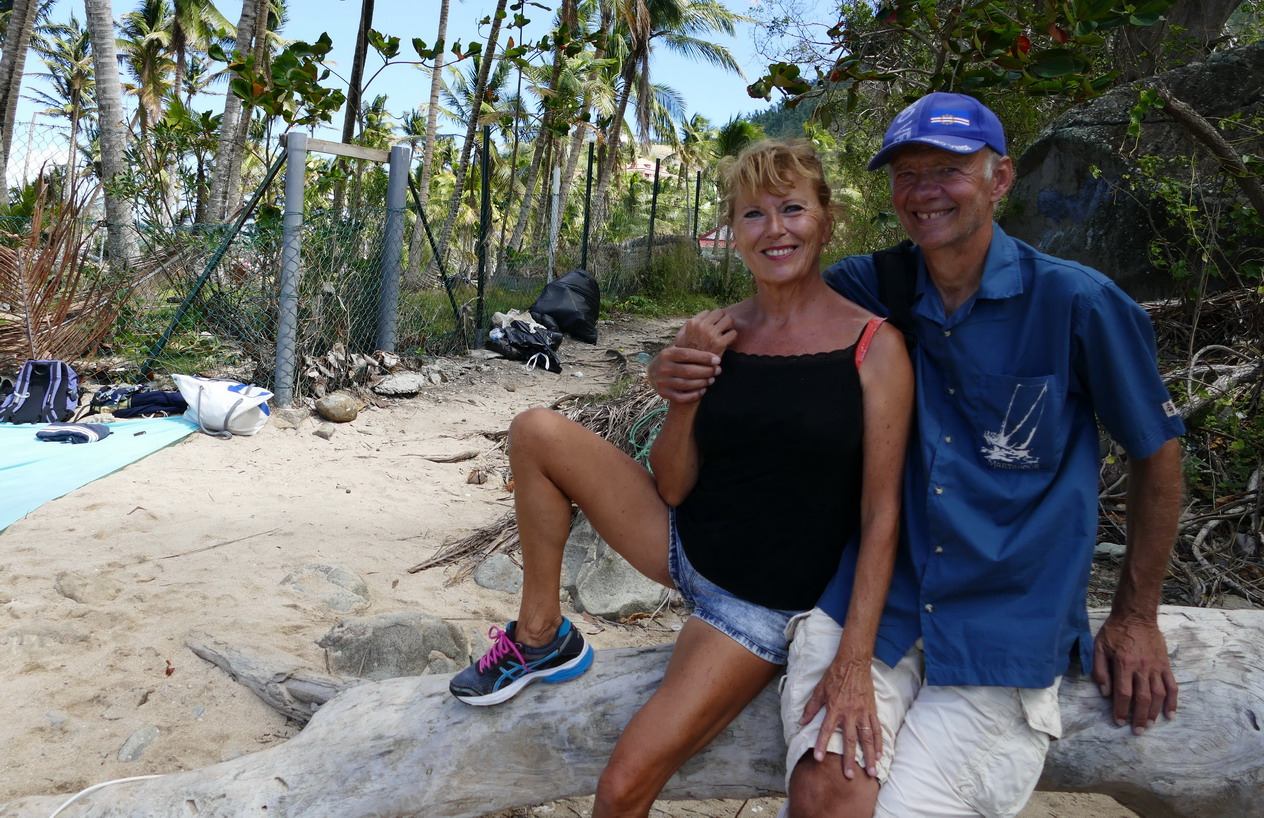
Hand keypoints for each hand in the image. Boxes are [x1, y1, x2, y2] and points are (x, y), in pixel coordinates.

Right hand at [646, 311, 735, 402]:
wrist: (653, 373)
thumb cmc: (672, 359)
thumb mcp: (675, 348)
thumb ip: (688, 343)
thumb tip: (708, 329)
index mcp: (667, 354)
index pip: (687, 354)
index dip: (703, 357)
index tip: (717, 359)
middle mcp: (663, 368)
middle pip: (689, 371)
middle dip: (706, 371)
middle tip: (718, 370)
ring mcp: (662, 382)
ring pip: (687, 384)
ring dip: (703, 383)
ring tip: (712, 379)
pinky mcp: (664, 394)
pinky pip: (682, 397)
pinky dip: (694, 395)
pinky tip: (703, 390)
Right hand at [674, 309, 735, 355]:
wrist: (690, 368)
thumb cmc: (686, 352)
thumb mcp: (680, 337)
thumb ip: (687, 326)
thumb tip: (694, 319)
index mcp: (692, 323)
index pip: (708, 312)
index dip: (712, 318)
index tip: (713, 325)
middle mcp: (702, 326)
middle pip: (720, 312)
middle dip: (722, 319)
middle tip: (723, 327)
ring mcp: (711, 334)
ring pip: (729, 319)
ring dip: (729, 326)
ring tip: (726, 333)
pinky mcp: (719, 343)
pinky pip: (733, 333)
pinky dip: (732, 336)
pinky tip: (728, 341)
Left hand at [798, 656, 881, 779]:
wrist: (853, 663)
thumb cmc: (834, 676)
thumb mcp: (819, 690)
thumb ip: (811, 708)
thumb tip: (800, 722)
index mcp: (834, 708)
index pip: (826, 730)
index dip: (822, 744)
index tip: (819, 759)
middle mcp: (849, 713)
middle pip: (849, 740)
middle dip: (849, 759)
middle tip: (850, 776)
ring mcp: (862, 712)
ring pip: (866, 738)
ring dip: (869, 756)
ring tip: (871, 771)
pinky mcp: (872, 710)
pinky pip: (876, 729)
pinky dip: (878, 742)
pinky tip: (879, 754)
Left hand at [1092, 613, 1177, 733]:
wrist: (1136, 615)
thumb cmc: (1114, 631)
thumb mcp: (1099, 647)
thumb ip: (1100, 670)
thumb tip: (1106, 693)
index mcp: (1124, 664)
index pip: (1123, 694)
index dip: (1121, 710)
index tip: (1119, 722)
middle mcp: (1142, 668)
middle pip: (1143, 699)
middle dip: (1139, 718)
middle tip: (1137, 731)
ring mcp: (1156, 667)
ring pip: (1158, 695)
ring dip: (1155, 713)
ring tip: (1150, 725)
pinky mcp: (1166, 665)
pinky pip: (1172, 686)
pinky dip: (1173, 701)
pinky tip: (1171, 714)